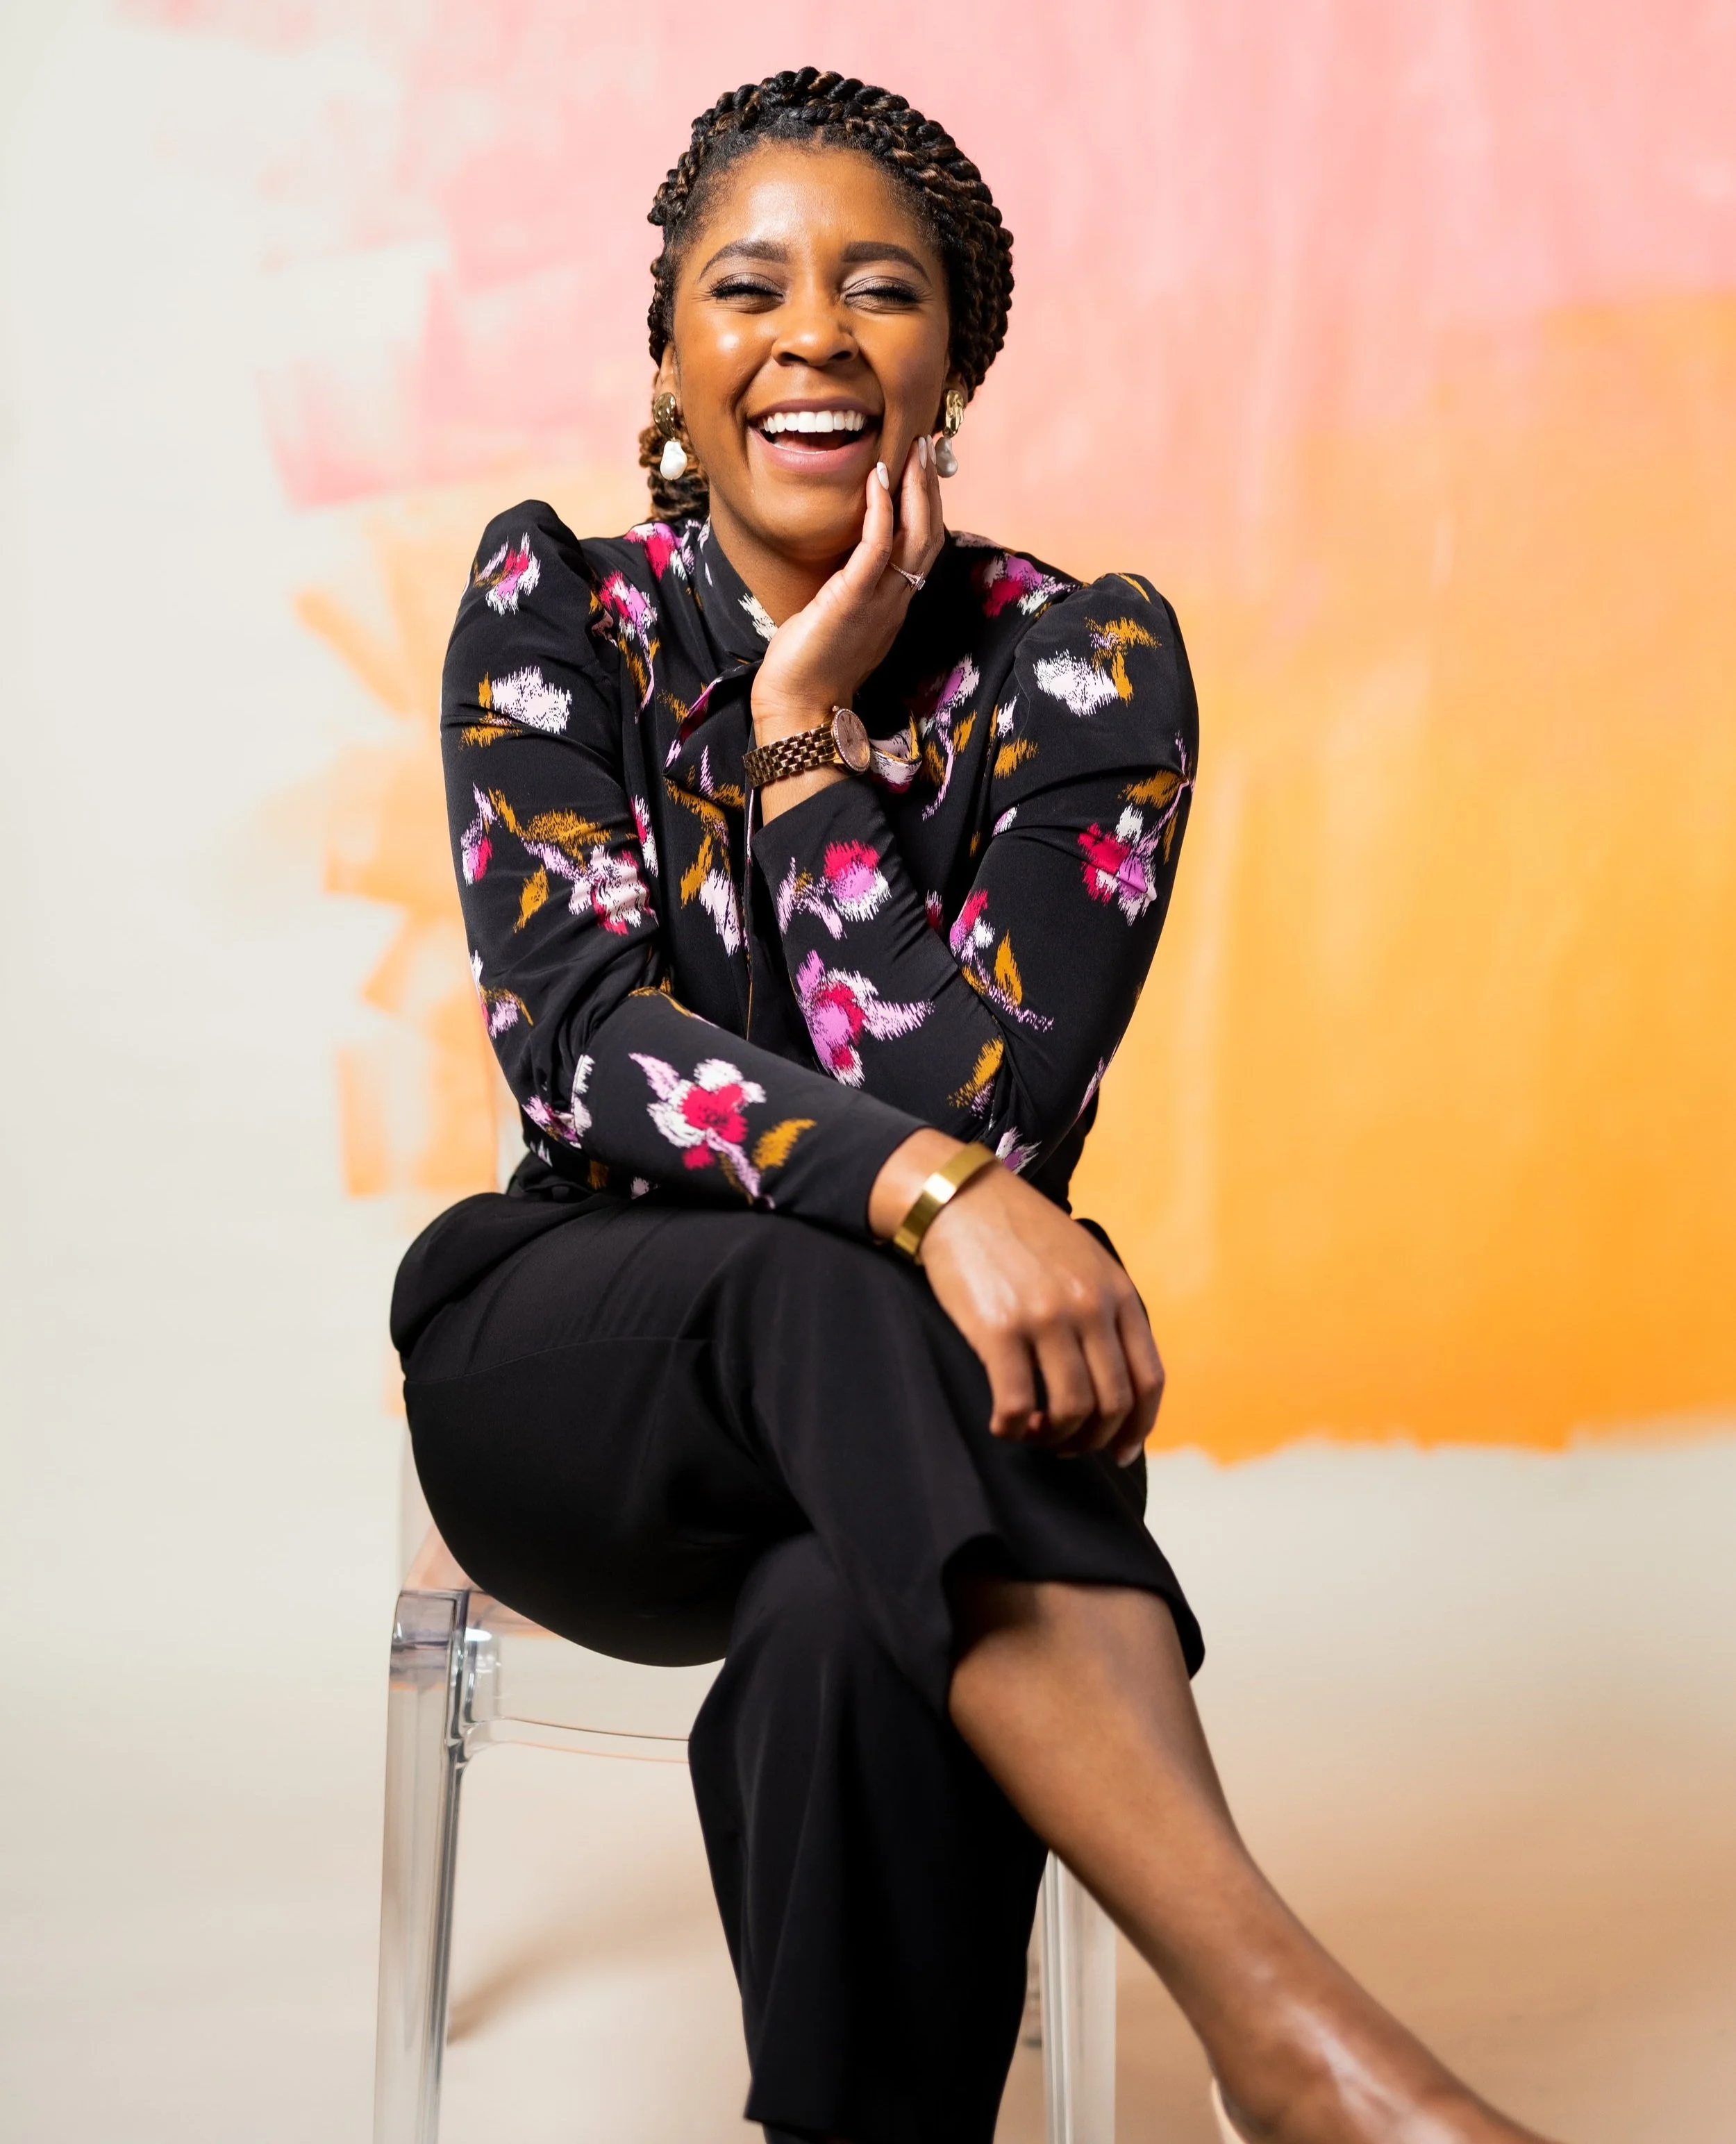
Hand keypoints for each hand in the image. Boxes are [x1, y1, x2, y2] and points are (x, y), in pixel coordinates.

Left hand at [751, 434, 944, 743]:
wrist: (797, 706)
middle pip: (930, 534)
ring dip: (917, 488)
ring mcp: (880, 602)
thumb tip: (842, 561)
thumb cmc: (808, 666)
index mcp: (894, 604)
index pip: (923, 547)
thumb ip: (850, 589)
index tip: (921, 468)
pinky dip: (882, 510)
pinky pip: (878, 548)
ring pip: (915, 537)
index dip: (928, 505)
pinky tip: (879, 478)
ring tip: (913, 449)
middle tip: (926, 444)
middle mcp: (896, 601)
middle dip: (931, 486)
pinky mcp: (853, 601)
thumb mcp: (837, 618)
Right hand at [869, 1132, 1164, 1464]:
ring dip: (1054, 1439)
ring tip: (1033, 1434)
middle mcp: (1090, 1306)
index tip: (1120, 1451)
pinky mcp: (999, 1328)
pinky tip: (1003, 1425)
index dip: (1139, 1427)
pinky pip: (1016, 1403)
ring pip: (1069, 1411)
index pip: (1148, 1379)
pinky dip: (1011, 1428)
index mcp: (1117, 1292)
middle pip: (1112, 1404)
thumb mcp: (1084, 1260)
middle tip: (1066, 1446)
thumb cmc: (1021, 1234)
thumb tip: (1114, 1381)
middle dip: (1092, 1440)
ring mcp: (1046, 1318)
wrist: (962, 1198)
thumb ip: (1106, 1309)